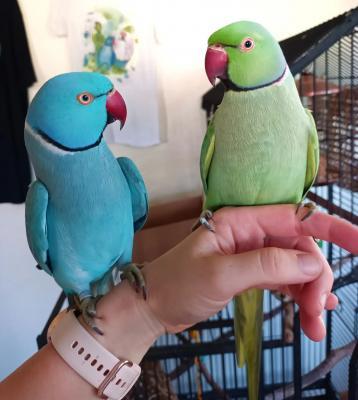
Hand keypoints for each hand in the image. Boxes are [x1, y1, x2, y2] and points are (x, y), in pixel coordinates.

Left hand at [95, 205, 356, 362]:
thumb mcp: (221, 274)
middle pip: (299, 248)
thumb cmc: (178, 283)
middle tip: (318, 310)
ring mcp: (251, 254)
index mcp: (241, 221)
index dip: (330, 229)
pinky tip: (311, 313)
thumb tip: (312, 263)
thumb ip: (267, 265)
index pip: (294, 217)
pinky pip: (283, 280)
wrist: (153, 305)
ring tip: (314, 325)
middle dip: (314, 278)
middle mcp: (250, 233)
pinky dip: (298, 296)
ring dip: (309, 294)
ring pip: (294, 267)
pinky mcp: (250, 273)